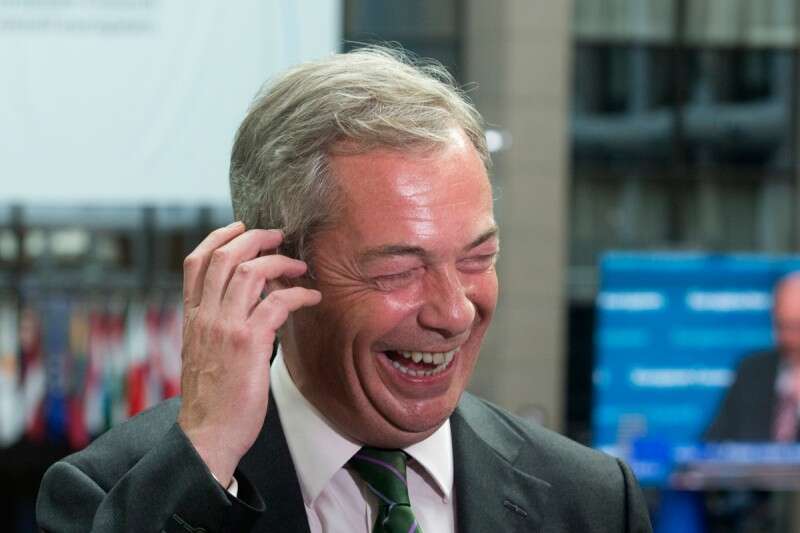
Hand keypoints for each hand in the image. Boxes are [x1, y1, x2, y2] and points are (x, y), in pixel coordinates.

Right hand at [177, 222, 320, 484]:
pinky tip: (312, 298)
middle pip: (225, 256)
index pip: (195, 262)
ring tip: (300, 266)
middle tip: (279, 237)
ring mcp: (225, 327)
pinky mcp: (248, 343)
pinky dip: (298, 294)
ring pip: (249, 271)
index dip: (218, 237)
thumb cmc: (212, 397)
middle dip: (254, 238)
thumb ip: (214, 324)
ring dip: (280, 262)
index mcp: (192, 317)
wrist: (207, 433)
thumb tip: (242, 303)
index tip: (240, 227)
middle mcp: (205, 316)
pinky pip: (277, 303)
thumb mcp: (202, 352)